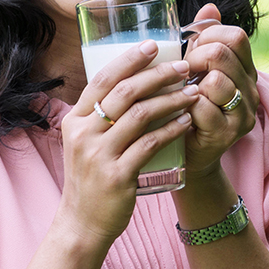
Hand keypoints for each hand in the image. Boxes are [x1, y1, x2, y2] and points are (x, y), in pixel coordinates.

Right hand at [56, 40, 198, 247]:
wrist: (82, 223)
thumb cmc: (90, 177)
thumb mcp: (84, 141)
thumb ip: (100, 115)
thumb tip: (132, 82)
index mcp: (75, 119)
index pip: (102, 79)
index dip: (128, 59)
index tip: (152, 45)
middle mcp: (83, 133)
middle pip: (125, 92)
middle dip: (157, 75)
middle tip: (183, 67)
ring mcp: (99, 155)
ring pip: (141, 115)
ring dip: (171, 99)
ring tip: (192, 92)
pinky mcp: (118, 175)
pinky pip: (151, 144)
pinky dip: (171, 129)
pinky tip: (187, 121)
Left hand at [182, 3, 259, 177]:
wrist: (186, 151)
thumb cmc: (188, 103)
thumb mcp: (196, 68)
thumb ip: (204, 39)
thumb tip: (210, 6)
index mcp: (244, 69)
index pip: (236, 36)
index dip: (209, 36)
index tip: (192, 48)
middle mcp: (249, 90)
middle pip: (223, 54)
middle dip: (195, 57)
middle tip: (183, 72)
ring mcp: (241, 113)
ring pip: (217, 80)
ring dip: (191, 83)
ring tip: (183, 92)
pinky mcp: (226, 134)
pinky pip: (203, 107)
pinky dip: (185, 106)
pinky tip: (181, 111)